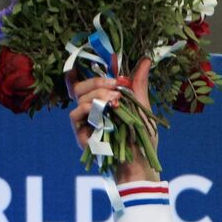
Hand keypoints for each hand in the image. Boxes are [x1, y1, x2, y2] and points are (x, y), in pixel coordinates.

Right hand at [69, 58, 159, 183]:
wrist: (142, 162)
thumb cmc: (144, 139)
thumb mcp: (142, 108)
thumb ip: (138, 85)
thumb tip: (146, 60)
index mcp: (106, 102)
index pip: (93, 82)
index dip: (98, 69)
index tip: (114, 59)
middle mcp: (93, 110)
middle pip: (80, 87)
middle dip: (97, 80)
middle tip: (116, 84)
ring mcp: (85, 122)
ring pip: (78, 98)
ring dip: (97, 93)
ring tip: (116, 99)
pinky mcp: (80, 134)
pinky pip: (74, 115)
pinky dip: (87, 107)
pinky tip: (103, 107)